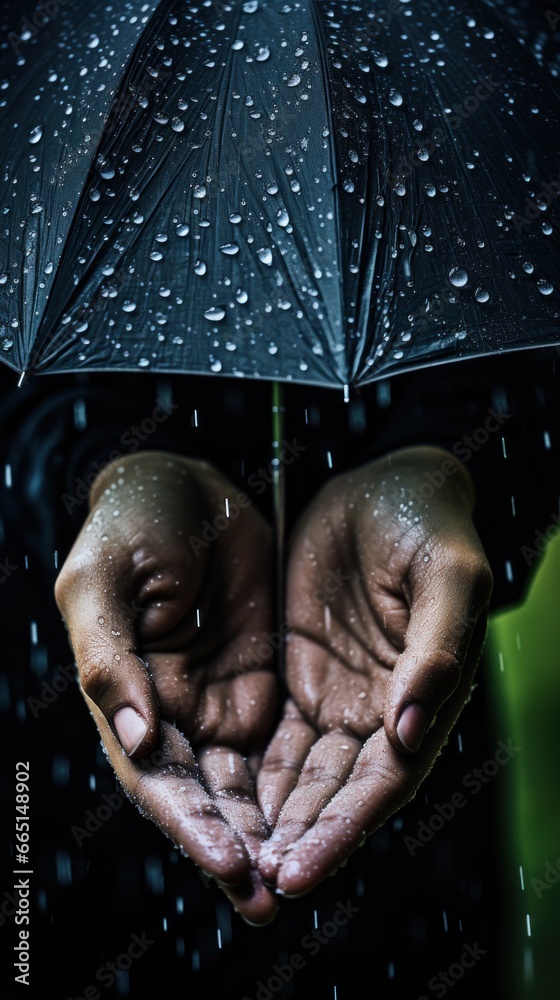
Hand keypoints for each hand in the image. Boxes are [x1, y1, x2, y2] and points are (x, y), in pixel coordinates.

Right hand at [54, 451, 278, 923]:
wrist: (187, 481)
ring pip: (245, 783)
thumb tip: (134, 738)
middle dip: (235, 848)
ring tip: (302, 877)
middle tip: (273, 897)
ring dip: (270, 832)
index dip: (189, 824)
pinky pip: (282, 742)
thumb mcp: (102, 582)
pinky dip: (297, 784)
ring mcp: (217, 699)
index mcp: (124, 696)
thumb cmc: (130, 523)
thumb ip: (109, 660)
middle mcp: (170, 712)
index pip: (156, 778)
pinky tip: (324, 816)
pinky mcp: (260, 680)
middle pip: (204, 796)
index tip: (229, 862)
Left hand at [257, 446, 492, 895]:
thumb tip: (412, 730)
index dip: (345, 828)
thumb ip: (437, 650)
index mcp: (423, 697)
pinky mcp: (299, 674)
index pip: (383, 781)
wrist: (386, 482)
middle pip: (336, 791)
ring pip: (299, 774)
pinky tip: (221, 802)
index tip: (301, 867)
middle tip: (255, 883)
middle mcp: (379, 711)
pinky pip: (271, 734)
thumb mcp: (448, 577)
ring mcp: (336, 695)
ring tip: (232, 860)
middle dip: (299, 839)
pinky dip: (251, 774)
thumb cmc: (429, 525)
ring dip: (270, 820)